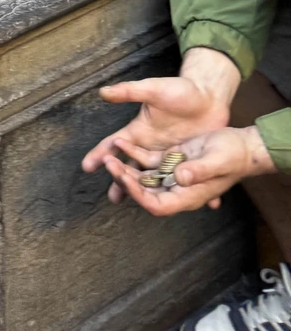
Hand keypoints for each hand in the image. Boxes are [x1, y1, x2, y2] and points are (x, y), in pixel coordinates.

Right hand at [82, 64, 234, 203]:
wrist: (208, 95)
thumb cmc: (179, 89)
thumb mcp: (153, 89)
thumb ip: (129, 91)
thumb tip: (103, 92)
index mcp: (140, 130)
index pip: (115, 144)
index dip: (100, 154)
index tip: (87, 166)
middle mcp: (151, 145)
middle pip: (131, 167)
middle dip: (120, 181)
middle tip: (113, 197)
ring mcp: (169, 155)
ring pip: (155, 179)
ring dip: (147, 192)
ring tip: (141, 205)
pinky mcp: (188, 160)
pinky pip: (185, 178)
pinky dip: (188, 189)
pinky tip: (191, 201)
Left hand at [106, 124, 274, 215]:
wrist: (240, 144)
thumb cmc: (233, 155)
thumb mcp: (218, 160)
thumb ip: (199, 171)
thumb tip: (179, 178)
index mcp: (188, 195)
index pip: (157, 205)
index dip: (139, 196)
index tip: (125, 182)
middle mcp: (177, 188)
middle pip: (145, 191)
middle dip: (125, 180)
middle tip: (109, 164)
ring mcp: (173, 173)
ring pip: (143, 176)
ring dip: (125, 168)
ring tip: (108, 156)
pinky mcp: (171, 159)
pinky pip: (148, 160)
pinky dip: (134, 153)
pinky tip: (121, 143)